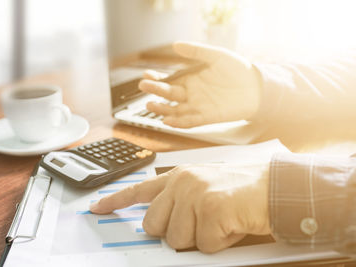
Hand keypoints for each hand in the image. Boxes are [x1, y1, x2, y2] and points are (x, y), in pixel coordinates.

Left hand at [90, 162, 270, 252]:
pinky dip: (220, 243)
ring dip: (200, 239)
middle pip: (153, 226)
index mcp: (177, 177)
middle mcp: (181, 182)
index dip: (116, 201)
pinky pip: (204, 245)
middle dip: (174, 233)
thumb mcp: (202, 188)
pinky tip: (231, 224)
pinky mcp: (210, 209)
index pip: (138, 190)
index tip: (98, 208)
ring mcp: (194, 194)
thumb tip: (159, 225)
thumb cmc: (239, 190)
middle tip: (200, 223)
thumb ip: (178, 201)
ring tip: (220, 221)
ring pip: (177, 239)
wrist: (273, 187)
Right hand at [139, 41, 261, 127]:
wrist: (257, 87)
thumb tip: (176, 45)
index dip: (157, 79)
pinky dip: (178, 122)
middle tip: (144, 87)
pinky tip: (168, 121)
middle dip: (156, 91)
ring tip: (151, 105)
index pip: (170, 80)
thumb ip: (197, 51)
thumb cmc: (238, 70)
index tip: (147, 75)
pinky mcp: (207, 117)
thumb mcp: (217, 56)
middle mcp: (192, 93)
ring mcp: (199, 106)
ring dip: (163, 109)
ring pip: (175, 110)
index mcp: (192, 79)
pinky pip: (190, 121)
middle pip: (169, 94)